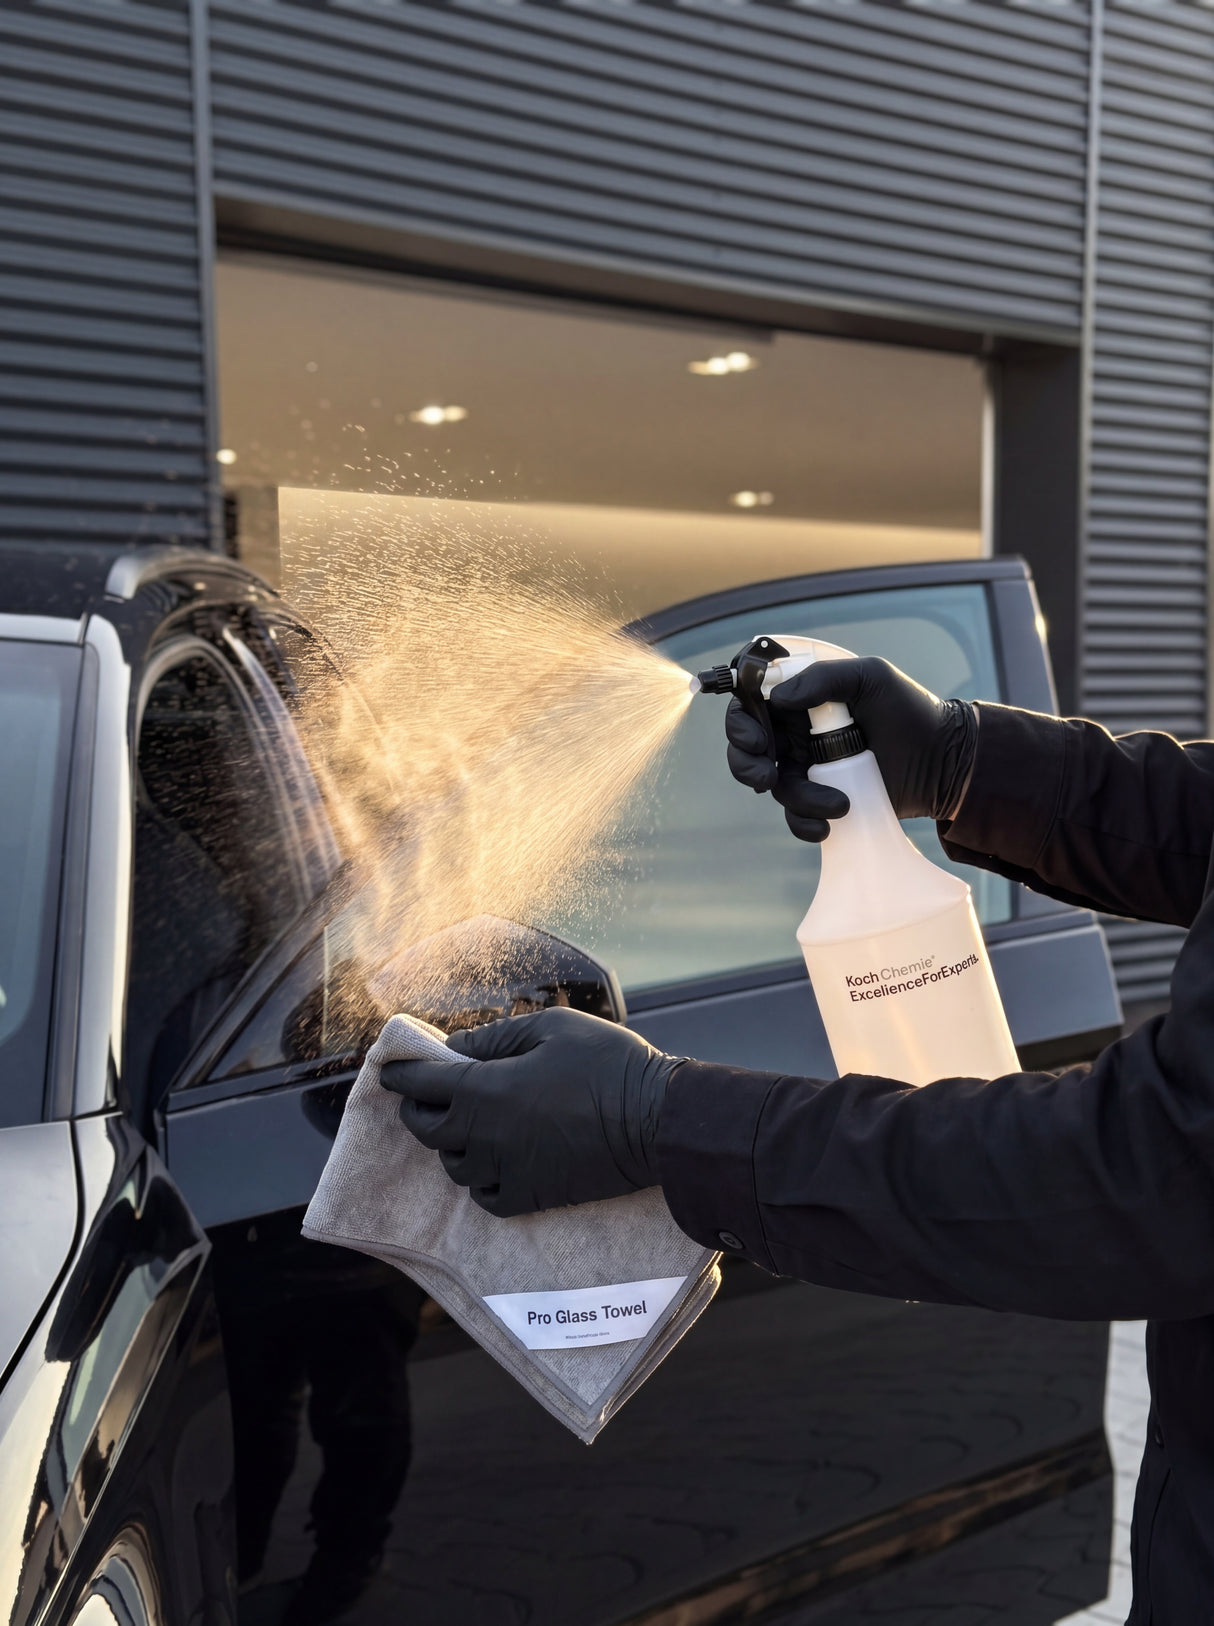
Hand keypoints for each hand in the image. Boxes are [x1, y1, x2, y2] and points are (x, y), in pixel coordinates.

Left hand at [379, 1006, 677, 1216]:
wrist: (655, 1121)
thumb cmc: (606, 1063)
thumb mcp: (550, 1028)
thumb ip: (495, 1037)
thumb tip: (454, 1048)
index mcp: (486, 1090)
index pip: (422, 1083)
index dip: (401, 1073)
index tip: (389, 1068)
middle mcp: (486, 1136)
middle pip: (428, 1130)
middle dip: (418, 1109)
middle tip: (423, 1095)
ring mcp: (506, 1171)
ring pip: (454, 1165)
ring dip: (450, 1143)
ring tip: (464, 1125)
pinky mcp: (531, 1196)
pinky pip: (485, 1196)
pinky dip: (478, 1179)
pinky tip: (490, 1161)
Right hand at [725, 656, 976, 841]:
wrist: (944, 760)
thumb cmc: (909, 710)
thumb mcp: (870, 678)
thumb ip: (824, 678)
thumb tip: (780, 698)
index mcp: (800, 699)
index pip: (751, 704)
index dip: (741, 720)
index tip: (757, 737)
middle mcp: (796, 733)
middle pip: (747, 749)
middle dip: (747, 765)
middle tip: (767, 778)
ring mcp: (808, 768)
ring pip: (776, 787)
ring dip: (798, 800)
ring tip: (839, 805)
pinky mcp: (822, 798)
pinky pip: (796, 816)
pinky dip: (805, 824)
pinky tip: (829, 826)